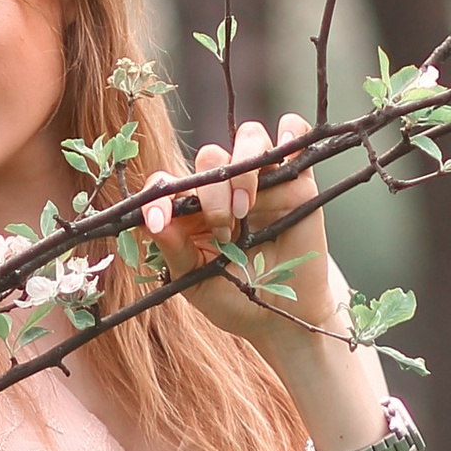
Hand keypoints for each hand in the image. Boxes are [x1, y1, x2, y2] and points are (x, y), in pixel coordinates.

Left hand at [137, 113, 337, 361]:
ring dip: (243, 171)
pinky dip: (289, 131)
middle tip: (222, 229)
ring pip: (249, 138)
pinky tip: (284, 148)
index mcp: (193, 208)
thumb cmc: (234, 298)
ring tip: (245, 209)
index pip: (169, 183)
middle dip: (211, 193)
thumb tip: (152, 221)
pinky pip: (293, 134)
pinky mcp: (298, 182)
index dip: (159, 195)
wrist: (280, 318)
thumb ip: (173, 250)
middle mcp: (224, 188)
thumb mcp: (195, 281)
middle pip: (210, 157)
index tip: (158, 220)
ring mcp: (263, 181)